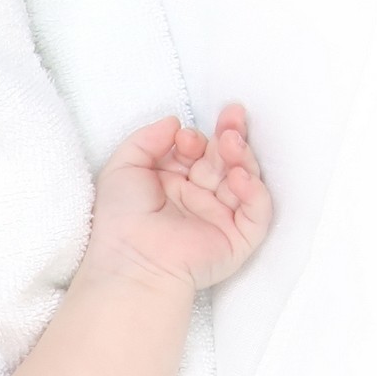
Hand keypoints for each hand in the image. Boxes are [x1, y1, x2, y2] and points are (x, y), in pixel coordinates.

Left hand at [82, 103, 272, 291]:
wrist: (129, 260)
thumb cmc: (120, 219)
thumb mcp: (124, 167)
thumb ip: (147, 139)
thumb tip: (175, 121)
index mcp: (175, 183)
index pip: (199, 152)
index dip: (197, 139)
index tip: (185, 137)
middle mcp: (199, 199)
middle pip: (225, 160)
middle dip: (230, 136)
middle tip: (233, 115)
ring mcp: (220, 218)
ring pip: (245, 180)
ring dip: (242, 156)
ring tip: (231, 142)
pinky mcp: (238, 239)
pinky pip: (257, 212)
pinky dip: (254, 191)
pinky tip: (240, 175)